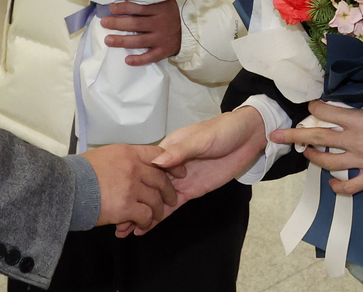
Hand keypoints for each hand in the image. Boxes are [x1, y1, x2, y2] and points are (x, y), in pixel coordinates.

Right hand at [81, 144, 181, 231]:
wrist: (67, 188)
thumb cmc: (80, 173)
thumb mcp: (104, 155)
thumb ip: (122, 159)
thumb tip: (133, 164)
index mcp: (128, 152)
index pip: (158, 154)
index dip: (171, 164)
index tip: (178, 172)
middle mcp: (133, 167)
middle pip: (161, 179)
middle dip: (169, 191)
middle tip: (172, 199)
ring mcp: (131, 187)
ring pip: (156, 200)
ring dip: (158, 210)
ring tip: (156, 216)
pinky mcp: (126, 207)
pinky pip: (146, 215)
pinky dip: (146, 222)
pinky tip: (141, 225)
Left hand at [101, 0, 180, 65]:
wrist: (192, 27)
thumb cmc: (172, 12)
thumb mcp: (164, 2)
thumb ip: (148, 1)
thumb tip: (124, 0)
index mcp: (160, 9)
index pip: (138, 8)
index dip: (124, 8)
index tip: (111, 8)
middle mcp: (160, 24)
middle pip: (135, 25)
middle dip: (118, 24)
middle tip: (104, 23)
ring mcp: (162, 38)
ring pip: (140, 41)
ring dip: (122, 41)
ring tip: (108, 40)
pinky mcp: (165, 50)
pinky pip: (151, 57)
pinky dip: (139, 60)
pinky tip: (127, 60)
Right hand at [115, 107, 267, 236]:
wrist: (247, 137)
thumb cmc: (222, 131)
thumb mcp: (200, 139)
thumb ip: (179, 152)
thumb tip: (156, 163)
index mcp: (168, 149)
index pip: (145, 169)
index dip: (131, 184)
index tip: (114, 196)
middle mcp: (171, 167)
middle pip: (147, 188)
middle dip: (132, 204)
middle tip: (117, 224)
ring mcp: (181, 181)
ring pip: (157, 200)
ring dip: (142, 214)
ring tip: (124, 230)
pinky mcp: (193, 191)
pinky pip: (174, 206)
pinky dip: (161, 217)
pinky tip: (147, 228)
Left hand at [270, 93, 362, 195]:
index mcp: (358, 119)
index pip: (325, 111)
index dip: (314, 107)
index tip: (310, 106)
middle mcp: (353, 140)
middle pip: (316, 136)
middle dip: (293, 135)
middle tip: (277, 135)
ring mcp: (360, 161)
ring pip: (327, 161)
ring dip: (313, 157)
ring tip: (307, 154)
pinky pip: (349, 186)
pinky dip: (338, 187)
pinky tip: (332, 184)